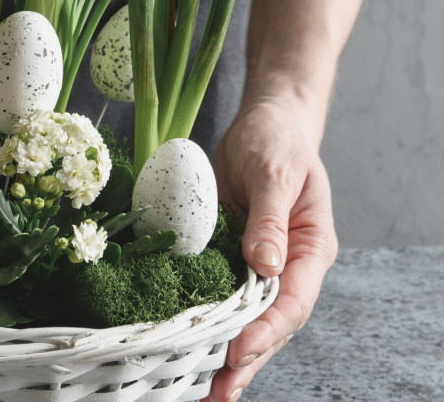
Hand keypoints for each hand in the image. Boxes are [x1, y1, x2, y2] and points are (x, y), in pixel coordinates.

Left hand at [206, 94, 337, 401]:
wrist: (264, 122)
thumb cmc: (277, 142)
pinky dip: (206, 318)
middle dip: (244, 359)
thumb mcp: (275, 173)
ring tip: (199, 388)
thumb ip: (270, 219)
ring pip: (243, 315)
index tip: (236, 351)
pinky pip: (219, 290)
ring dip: (222, 350)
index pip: (291, 301)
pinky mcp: (230, 252)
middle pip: (269, 322)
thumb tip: (265, 267)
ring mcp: (258, 261)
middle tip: (215, 393)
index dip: (264, 330)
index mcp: (311, 249)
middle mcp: (287, 264)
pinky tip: (186, 341)